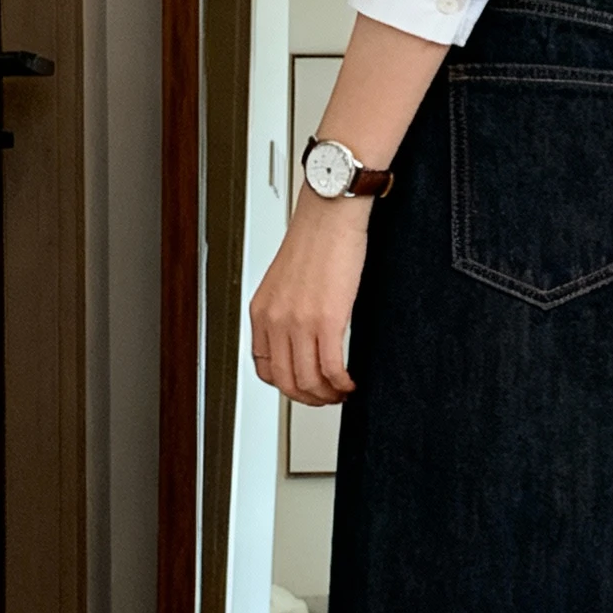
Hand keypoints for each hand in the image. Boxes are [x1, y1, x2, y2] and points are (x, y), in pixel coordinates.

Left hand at [249, 192, 371, 404]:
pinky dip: (342, 383)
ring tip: (342, 392)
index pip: (264, 367)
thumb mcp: (285, 282)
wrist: (330, 215)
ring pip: (308, 381)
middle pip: (286, 382)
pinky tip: (351, 382)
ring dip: (328, 395)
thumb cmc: (315, 240)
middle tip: (327, 397)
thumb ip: (286, 312)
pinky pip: (332, 369)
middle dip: (309, 398)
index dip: (286, 385)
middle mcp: (275, 320)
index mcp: (262, 312)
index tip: (304, 386)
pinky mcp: (327, 320)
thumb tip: (302, 339)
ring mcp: (299, 323)